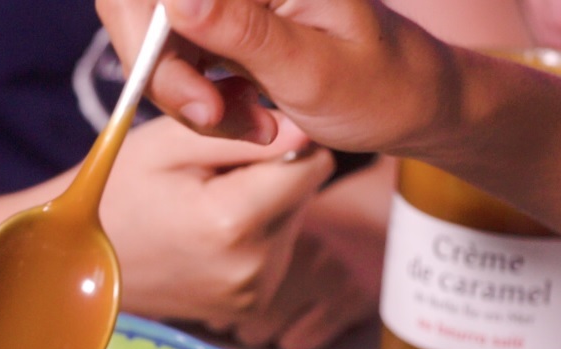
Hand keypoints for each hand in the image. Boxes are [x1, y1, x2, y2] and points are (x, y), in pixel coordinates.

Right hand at [89, 114, 351, 348]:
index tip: (240, 142)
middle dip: (269, 174)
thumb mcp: (171, 142)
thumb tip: (306, 126)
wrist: (83, 259)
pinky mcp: (251, 305)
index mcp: (231, 221)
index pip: (311, 161)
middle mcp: (252, 267)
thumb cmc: (121, 189)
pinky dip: (254, 235)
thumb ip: (242, 130)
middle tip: (210, 178)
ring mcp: (252, 293)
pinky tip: (209, 234)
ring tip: (204, 207)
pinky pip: (277, 249)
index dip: (281, 141)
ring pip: (293, 220)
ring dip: (262, 204)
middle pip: (303, 192)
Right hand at [96, 0, 459, 154]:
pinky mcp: (224, 20)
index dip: (149, 33)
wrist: (417, 104)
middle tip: (216, 121)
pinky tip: (245, 116)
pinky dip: (200, 95)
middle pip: (144, 6)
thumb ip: (242, 33)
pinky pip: (179, 54)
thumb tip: (176, 0)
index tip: (198, 103)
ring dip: (187, 92)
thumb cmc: (384, 87)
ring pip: (158, 36)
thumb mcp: (313, 70)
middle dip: (166, 73)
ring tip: (252, 125)